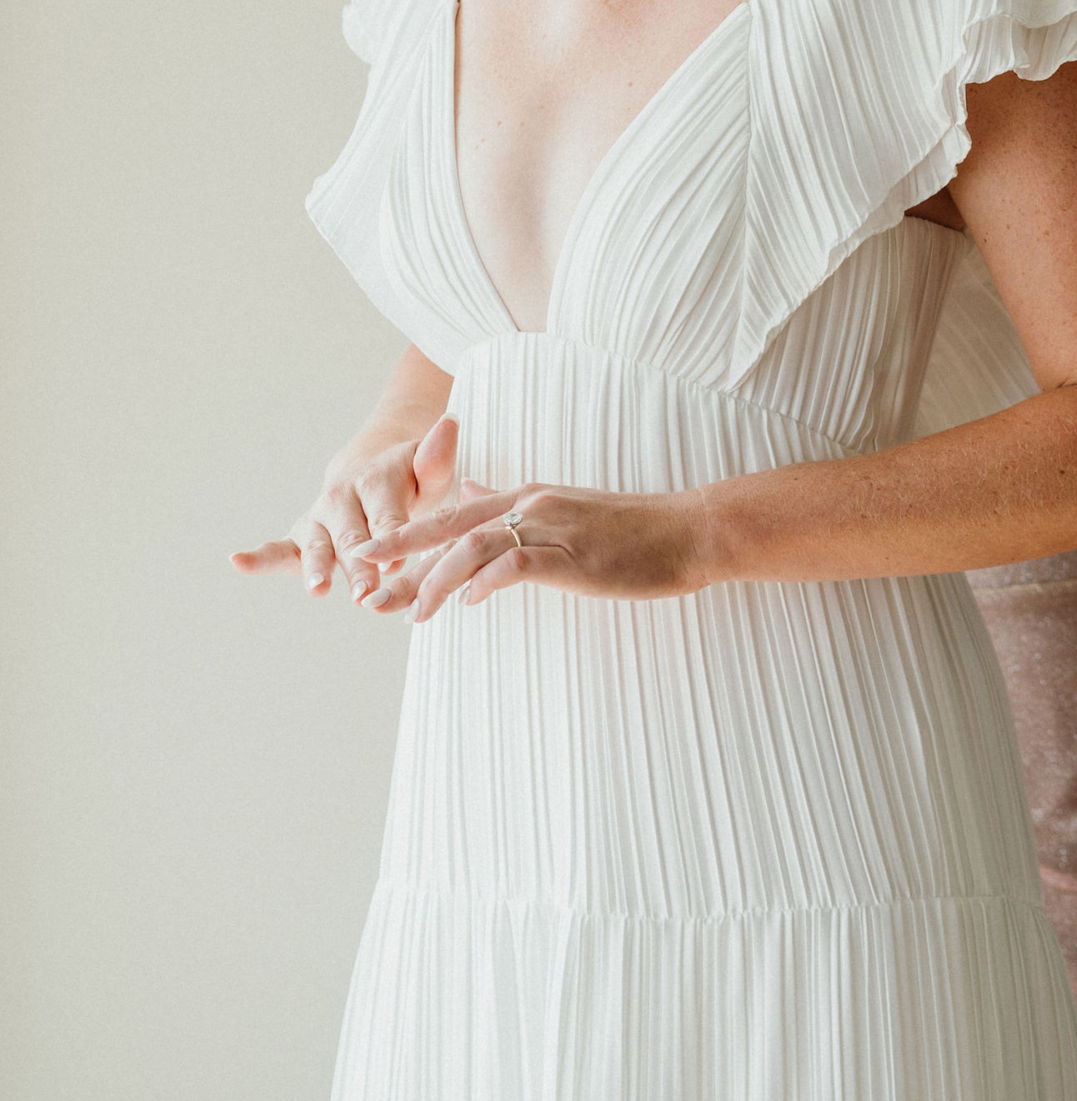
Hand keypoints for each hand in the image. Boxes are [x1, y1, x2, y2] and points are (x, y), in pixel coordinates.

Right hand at [231, 414, 460, 606]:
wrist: (373, 466)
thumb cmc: (410, 477)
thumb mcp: (429, 467)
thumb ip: (436, 456)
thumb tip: (448, 423)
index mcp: (377, 480)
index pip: (387, 514)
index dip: (392, 537)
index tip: (397, 561)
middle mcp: (342, 497)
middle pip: (353, 535)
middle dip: (358, 564)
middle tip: (365, 590)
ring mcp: (319, 517)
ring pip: (317, 545)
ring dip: (317, 567)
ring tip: (318, 588)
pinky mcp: (302, 535)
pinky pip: (281, 548)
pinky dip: (259, 557)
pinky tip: (238, 562)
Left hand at [351, 480, 709, 621]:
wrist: (688, 530)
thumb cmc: (634, 532)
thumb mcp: (567, 510)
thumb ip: (516, 504)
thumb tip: (472, 488)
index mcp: (528, 497)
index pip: (454, 514)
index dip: (409, 538)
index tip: (369, 559)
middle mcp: (532, 505)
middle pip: (451, 529)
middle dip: (403, 560)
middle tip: (363, 588)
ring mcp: (553, 527)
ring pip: (476, 545)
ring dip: (437, 579)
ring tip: (411, 612)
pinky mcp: (575, 555)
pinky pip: (519, 562)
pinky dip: (490, 580)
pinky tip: (472, 601)